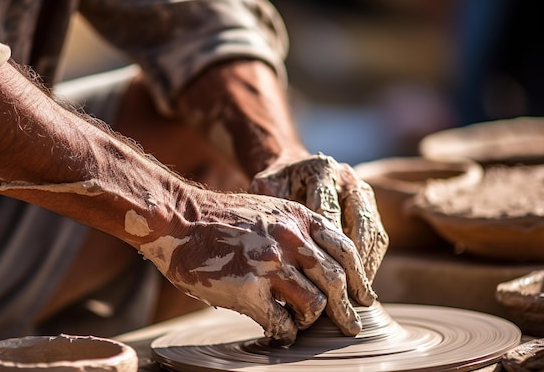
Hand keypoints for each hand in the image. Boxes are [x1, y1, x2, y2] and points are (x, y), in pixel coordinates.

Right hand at [138, 190, 375, 344]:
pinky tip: (277, 333)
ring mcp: (269, 264)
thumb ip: (296, 231)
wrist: (179, 219)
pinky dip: (284, 333)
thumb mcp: (268, 210)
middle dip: (347, 310)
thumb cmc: (221, 218)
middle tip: (351, 327)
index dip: (359, 279)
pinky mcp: (247, 289)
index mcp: (297, 217)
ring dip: (310, 321)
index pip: (345, 250)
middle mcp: (289, 238)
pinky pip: (281, 322)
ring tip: (299, 324)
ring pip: (314, 305)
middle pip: (335, 281)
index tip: (364, 298)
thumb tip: (322, 266)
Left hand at [249, 153, 387, 280]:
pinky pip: (378, 238)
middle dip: (350, 261)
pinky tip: (357, 286)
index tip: (313, 276)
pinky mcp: (371, 207)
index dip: (322, 246)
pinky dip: (370, 262)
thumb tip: (268, 243)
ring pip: (372, 233)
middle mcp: (347, 178)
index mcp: (321, 170)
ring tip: (353, 296)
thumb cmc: (276, 185)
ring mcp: (363, 191)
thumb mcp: (265, 188)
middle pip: (358, 223)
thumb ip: (268, 209)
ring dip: (365, 266)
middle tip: (342, 292)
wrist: (293, 170)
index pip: (327, 212)